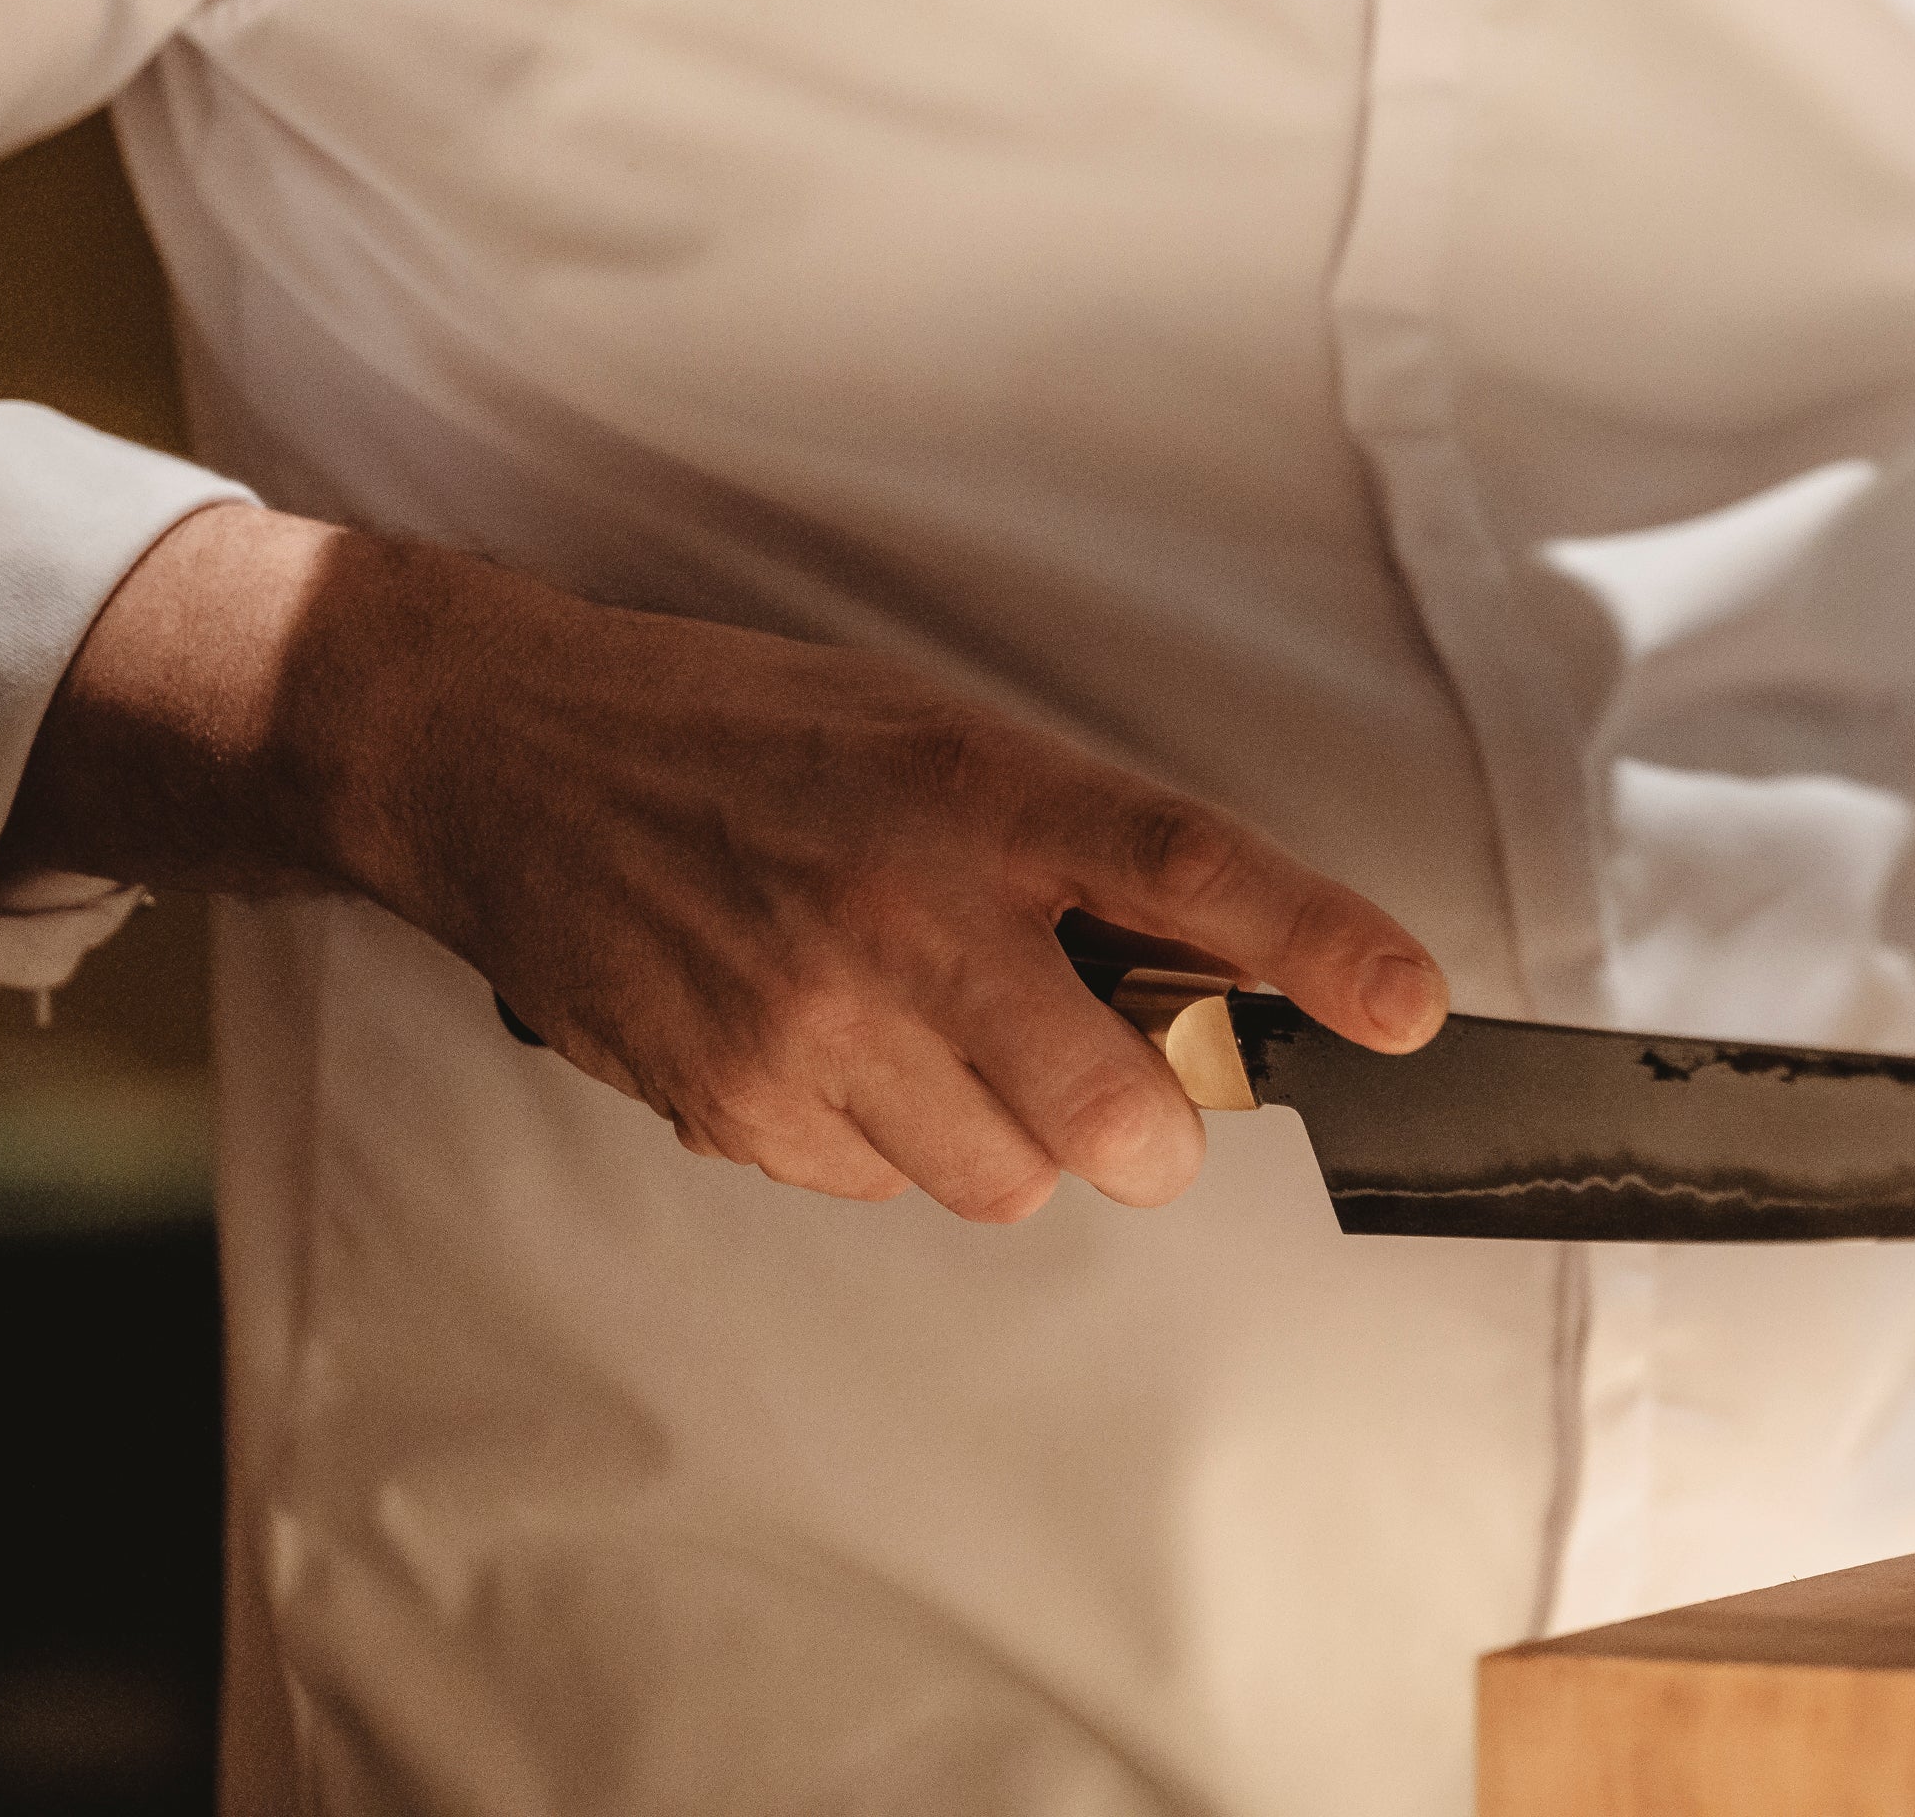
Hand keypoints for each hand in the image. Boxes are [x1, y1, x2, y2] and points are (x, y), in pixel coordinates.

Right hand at [4, 504, 1444, 1222]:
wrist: (506, 753)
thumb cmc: (738, 729)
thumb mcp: (926, 729)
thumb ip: (1063, 840)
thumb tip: (1206, 965)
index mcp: (977, 785)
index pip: (1189, 875)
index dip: (1317, 947)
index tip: (1407, 1007)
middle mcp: (909, 908)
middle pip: (1116, 1109)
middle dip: (1148, 1117)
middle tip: (1128, 1075)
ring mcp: (814, 1020)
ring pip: (1008, 1176)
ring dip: (1011, 1132)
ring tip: (937, 1030)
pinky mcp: (734, 1104)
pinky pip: (883, 1185)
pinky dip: (888, 1141)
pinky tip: (832, 1044)